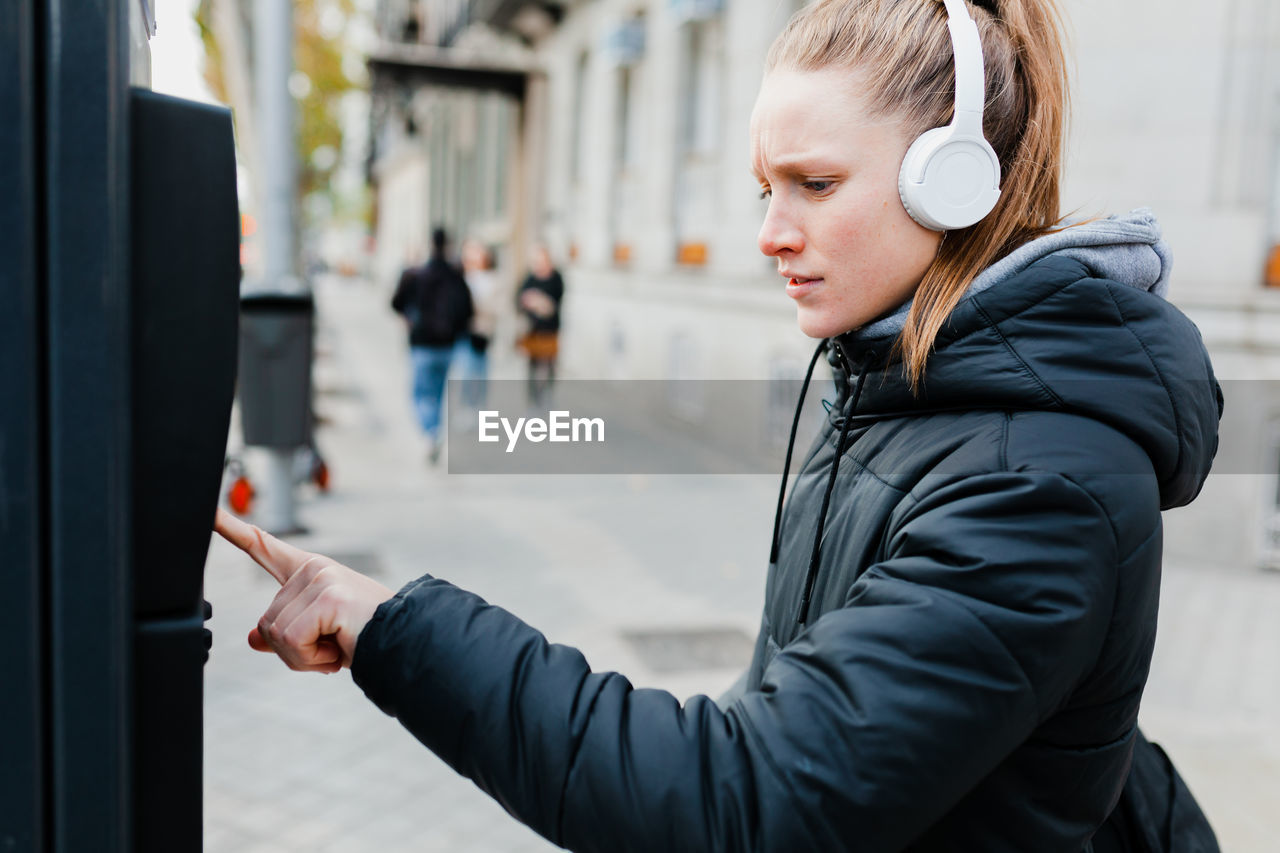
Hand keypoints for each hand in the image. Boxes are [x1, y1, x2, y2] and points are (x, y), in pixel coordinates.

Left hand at [214, 508, 394, 672]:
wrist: (403, 643)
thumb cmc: (364, 637)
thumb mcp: (316, 636)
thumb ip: (283, 634)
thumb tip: (253, 638)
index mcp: (309, 572)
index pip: (264, 548)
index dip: (233, 530)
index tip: (209, 511)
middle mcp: (313, 569)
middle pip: (267, 623)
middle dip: (294, 649)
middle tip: (331, 645)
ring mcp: (320, 580)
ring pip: (276, 635)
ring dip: (304, 657)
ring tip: (337, 646)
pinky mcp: (327, 597)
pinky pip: (292, 641)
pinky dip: (311, 658)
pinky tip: (338, 649)